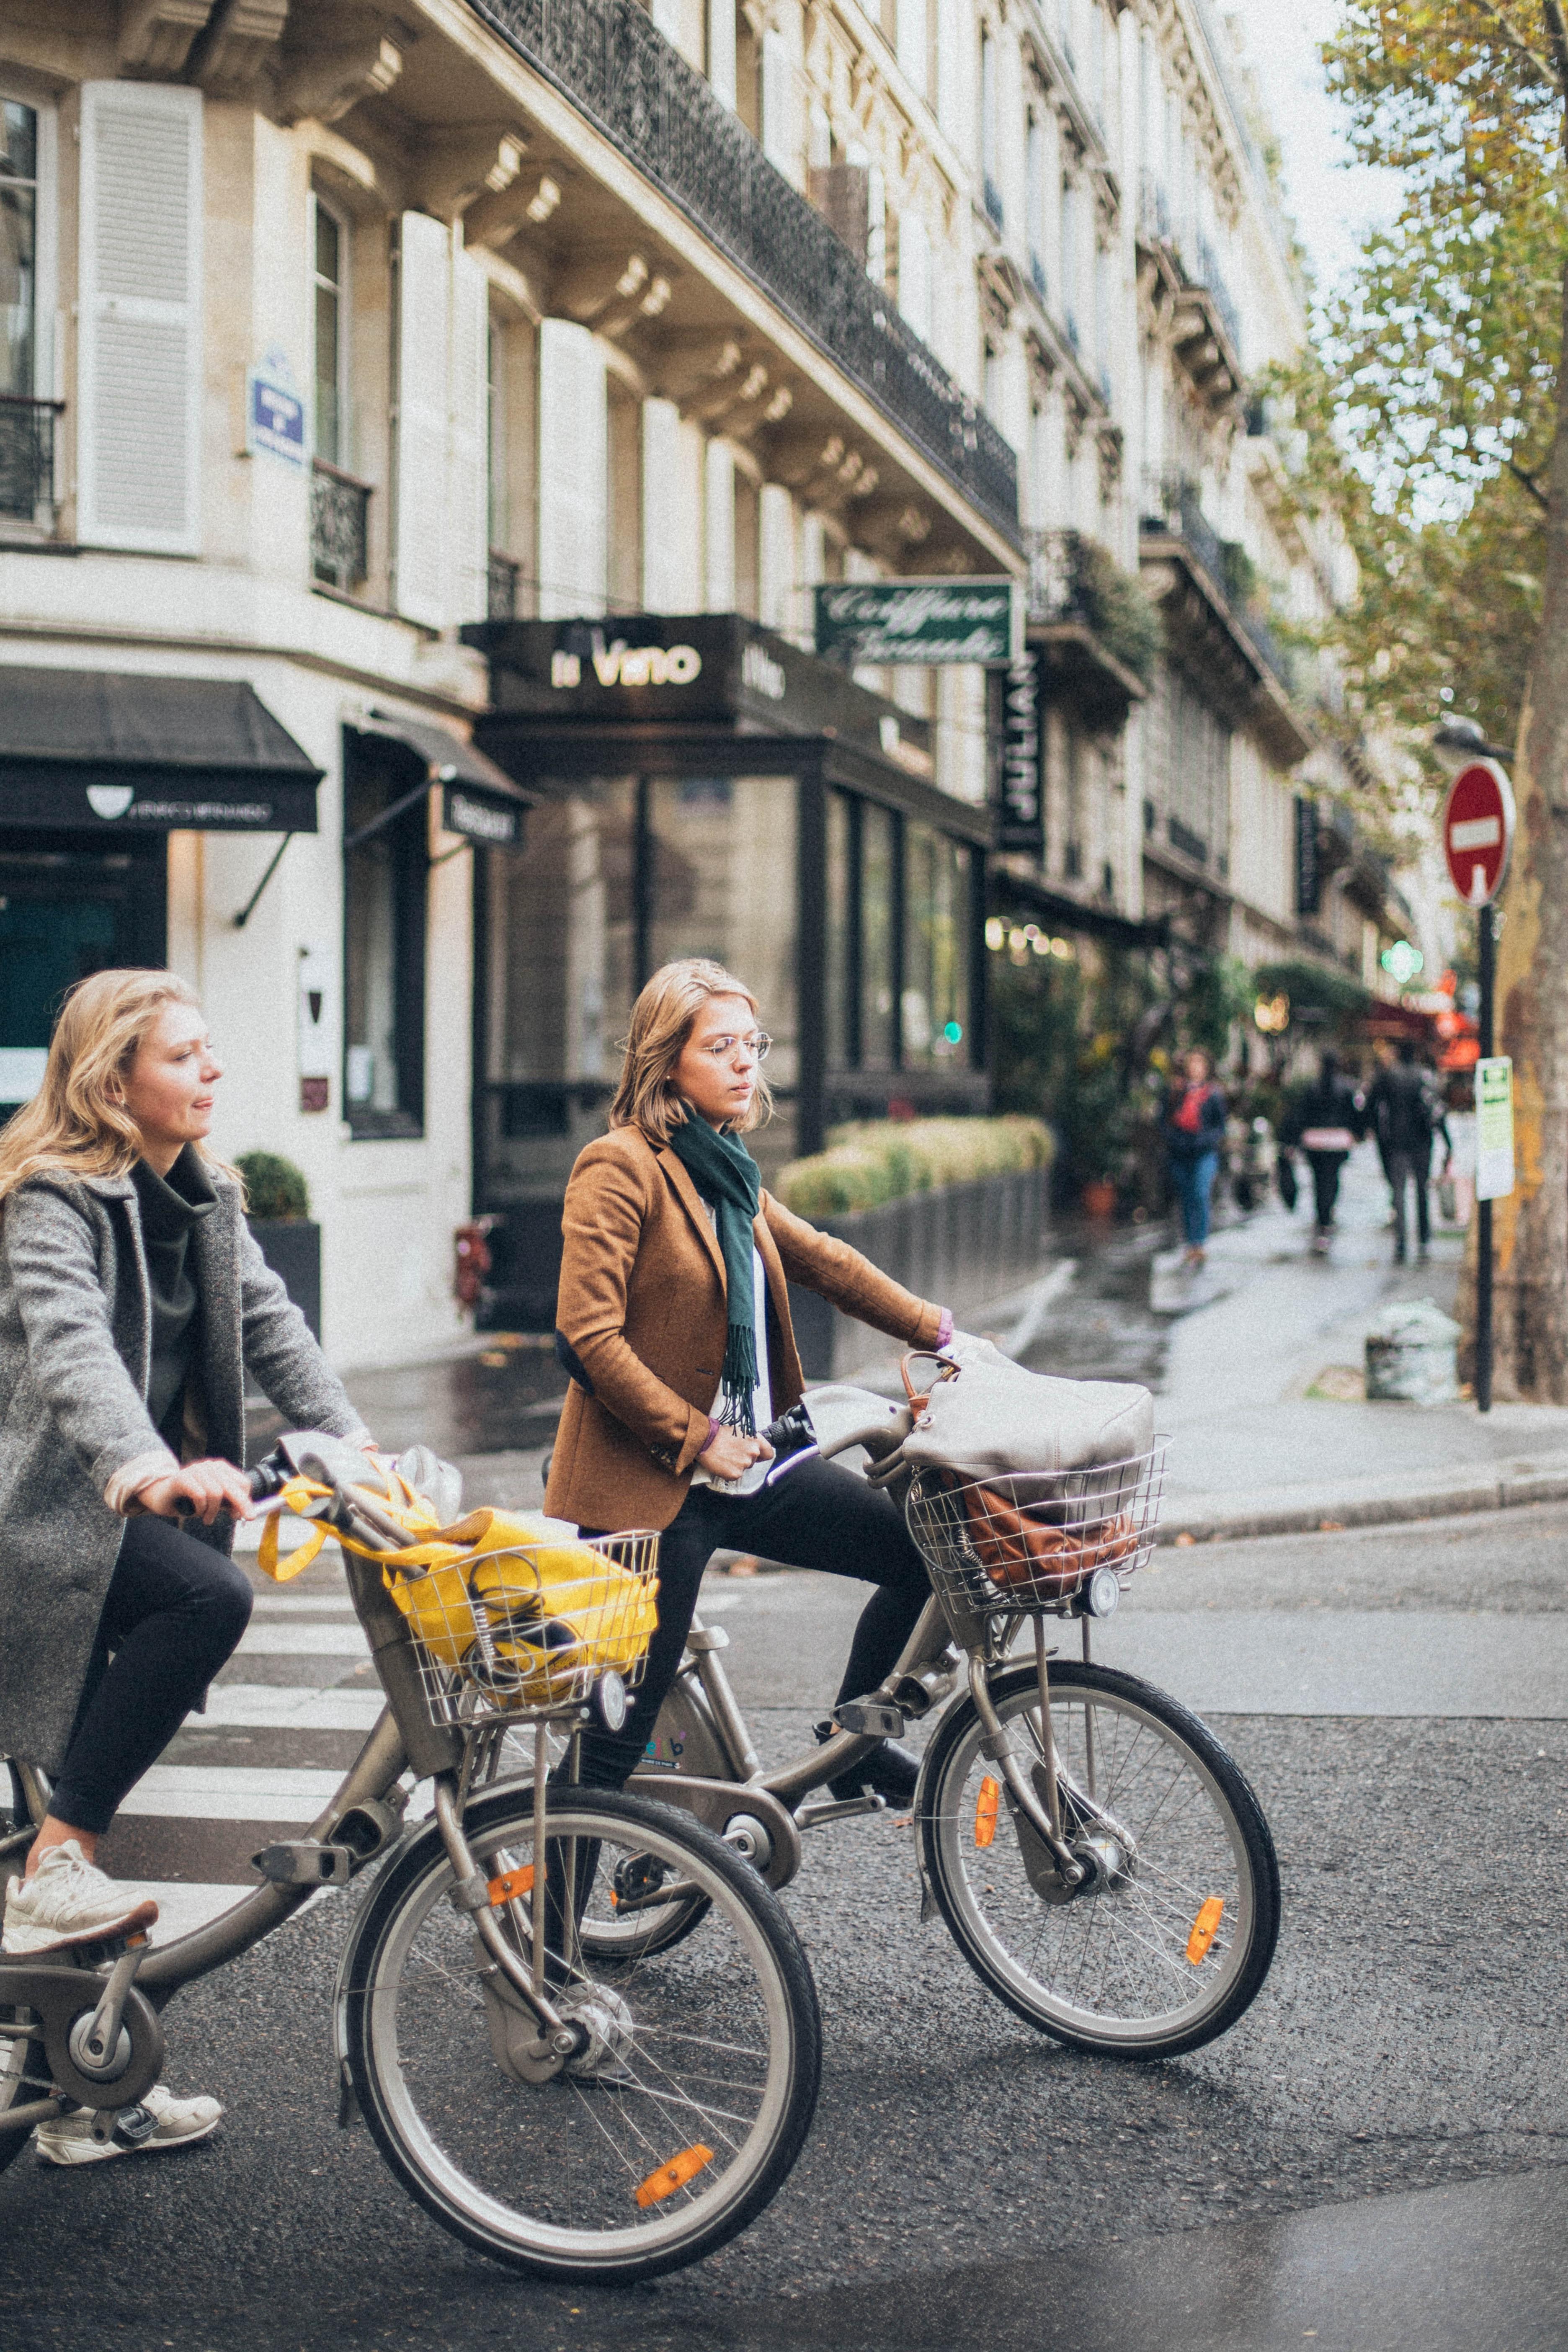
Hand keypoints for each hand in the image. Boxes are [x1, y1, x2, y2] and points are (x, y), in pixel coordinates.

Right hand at [135, 1458, 255, 1525]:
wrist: (159, 1494)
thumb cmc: (187, 1498)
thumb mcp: (211, 1501)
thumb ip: (226, 1503)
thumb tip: (242, 1512)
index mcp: (220, 1469)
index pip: (242, 1482)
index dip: (245, 1499)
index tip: (245, 1515)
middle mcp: (209, 1467)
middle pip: (233, 1487)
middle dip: (241, 1504)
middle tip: (243, 1519)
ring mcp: (195, 1471)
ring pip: (216, 1493)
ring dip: (212, 1511)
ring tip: (207, 1518)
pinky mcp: (182, 1478)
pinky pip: (200, 1495)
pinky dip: (200, 1508)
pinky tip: (196, 1512)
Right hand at [699, 1428, 774, 1481]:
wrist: (704, 1440)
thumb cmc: (719, 1434)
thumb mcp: (739, 1431)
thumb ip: (750, 1440)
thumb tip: (754, 1447)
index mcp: (755, 1440)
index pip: (769, 1453)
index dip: (763, 1455)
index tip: (758, 1456)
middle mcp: (753, 1452)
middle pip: (754, 1461)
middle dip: (745, 1459)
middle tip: (732, 1452)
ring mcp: (745, 1464)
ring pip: (744, 1468)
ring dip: (737, 1465)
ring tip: (726, 1456)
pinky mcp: (736, 1474)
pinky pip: (735, 1475)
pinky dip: (729, 1471)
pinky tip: (722, 1463)